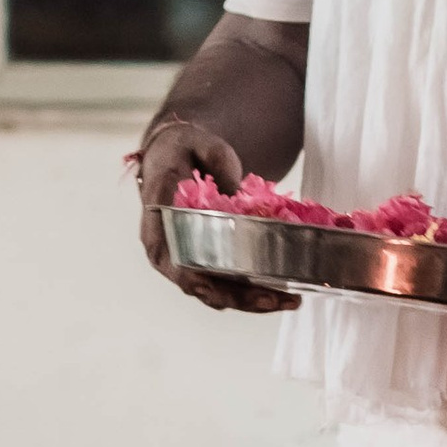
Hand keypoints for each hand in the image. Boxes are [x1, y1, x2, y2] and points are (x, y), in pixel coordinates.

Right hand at [136, 119, 296, 315]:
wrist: (169, 155)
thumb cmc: (184, 149)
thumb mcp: (203, 144)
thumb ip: (221, 164)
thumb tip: (239, 196)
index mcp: (157, 220)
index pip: (176, 261)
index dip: (204, 280)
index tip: (236, 287)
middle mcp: (164, 249)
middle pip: (199, 287)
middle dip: (241, 299)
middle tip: (279, 300)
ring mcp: (178, 261)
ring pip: (212, 294)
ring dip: (249, 302)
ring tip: (288, 301)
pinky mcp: (196, 264)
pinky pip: (219, 287)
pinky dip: (247, 294)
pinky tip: (279, 294)